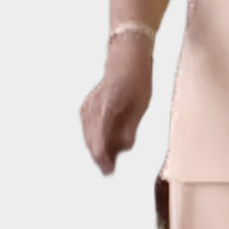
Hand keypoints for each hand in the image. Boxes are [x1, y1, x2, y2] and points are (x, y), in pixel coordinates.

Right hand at [80, 39, 152, 174]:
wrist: (125, 56)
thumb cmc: (137, 79)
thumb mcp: (141, 106)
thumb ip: (130, 128)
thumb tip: (124, 148)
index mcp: (106, 108)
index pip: (98, 142)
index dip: (103, 160)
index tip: (108, 172)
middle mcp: (92, 108)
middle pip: (91, 142)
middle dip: (101, 157)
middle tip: (111, 170)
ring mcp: (87, 106)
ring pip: (88, 136)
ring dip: (98, 148)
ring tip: (110, 158)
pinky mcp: (87, 106)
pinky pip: (88, 128)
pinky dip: (96, 137)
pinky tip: (106, 142)